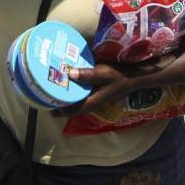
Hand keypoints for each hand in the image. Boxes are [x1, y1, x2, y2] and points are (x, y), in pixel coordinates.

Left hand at [52, 55, 175, 117]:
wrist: (137, 77)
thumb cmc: (120, 76)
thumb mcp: (103, 73)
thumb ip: (87, 74)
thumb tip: (68, 73)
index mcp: (92, 102)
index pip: (72, 110)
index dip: (59, 111)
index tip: (46, 108)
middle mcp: (93, 102)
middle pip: (73, 107)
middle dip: (60, 103)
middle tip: (47, 95)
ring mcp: (96, 97)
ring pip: (78, 101)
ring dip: (67, 97)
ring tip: (55, 88)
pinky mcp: (99, 92)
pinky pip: (83, 94)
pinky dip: (76, 90)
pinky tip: (71, 80)